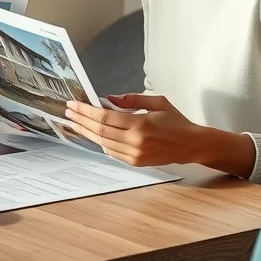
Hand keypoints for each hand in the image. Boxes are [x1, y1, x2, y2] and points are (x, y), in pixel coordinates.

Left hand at [65, 93, 203, 166]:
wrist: (191, 145)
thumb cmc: (176, 122)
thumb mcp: (157, 102)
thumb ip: (132, 99)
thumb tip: (109, 99)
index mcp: (141, 124)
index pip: (105, 117)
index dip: (86, 111)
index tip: (74, 105)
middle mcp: (136, 141)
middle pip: (100, 130)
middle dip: (81, 120)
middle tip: (68, 112)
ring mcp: (135, 154)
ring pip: (102, 143)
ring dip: (87, 132)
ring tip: (75, 123)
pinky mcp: (135, 162)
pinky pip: (112, 152)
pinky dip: (100, 142)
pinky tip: (92, 134)